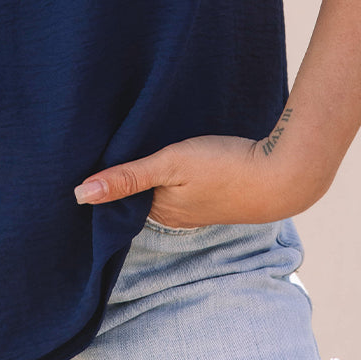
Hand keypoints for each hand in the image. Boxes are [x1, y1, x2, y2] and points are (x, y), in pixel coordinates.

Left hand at [72, 131, 329, 227]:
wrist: (281, 174)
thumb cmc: (224, 167)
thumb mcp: (170, 164)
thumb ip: (127, 177)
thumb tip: (79, 194)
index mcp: (158, 212)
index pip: (118, 200)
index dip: (102, 181)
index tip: (82, 159)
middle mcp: (173, 214)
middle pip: (136, 195)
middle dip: (120, 178)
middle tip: (99, 145)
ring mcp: (194, 206)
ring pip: (158, 189)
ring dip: (145, 173)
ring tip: (126, 144)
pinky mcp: (212, 192)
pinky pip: (179, 185)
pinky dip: (168, 173)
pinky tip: (166, 154)